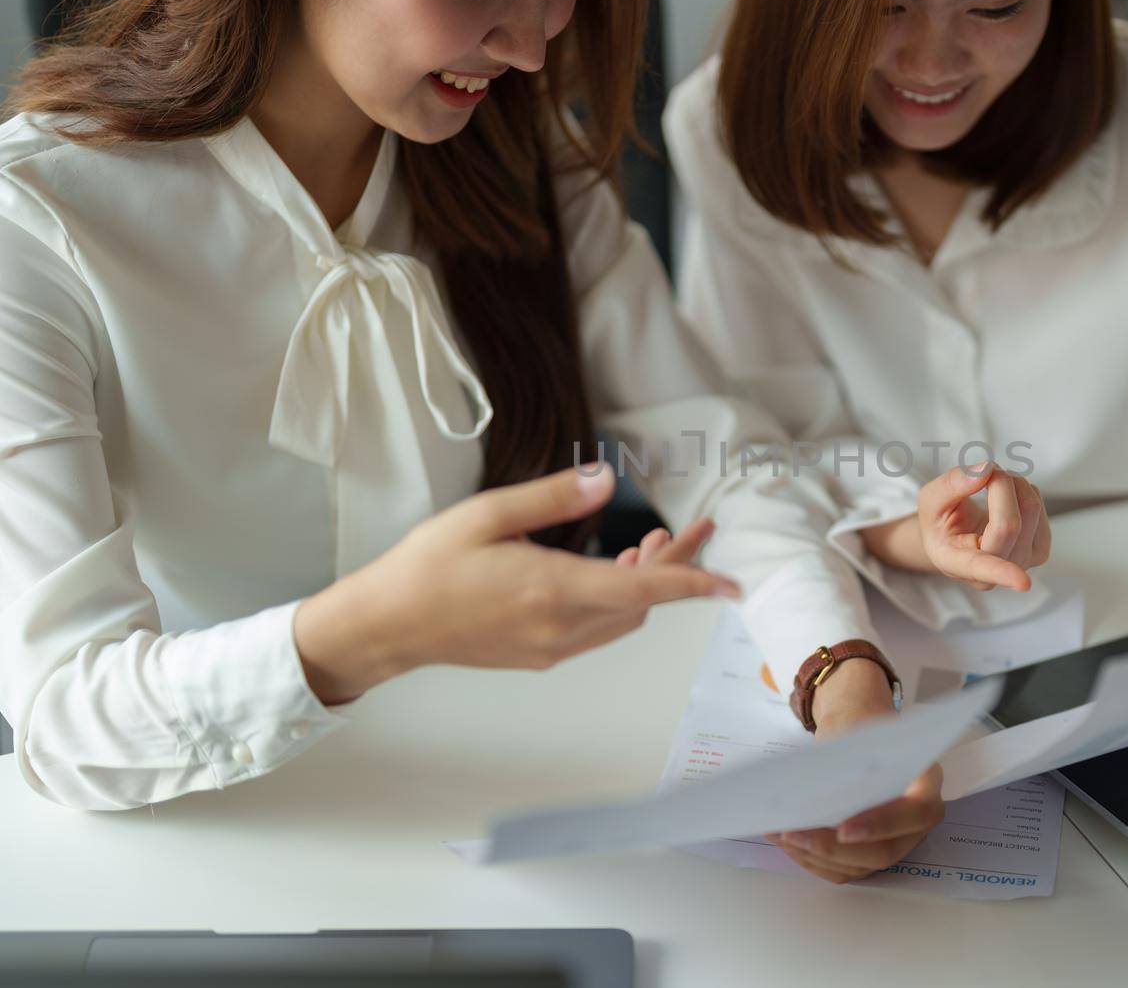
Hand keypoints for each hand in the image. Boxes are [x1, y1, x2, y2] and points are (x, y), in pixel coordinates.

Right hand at [294, 463, 739, 703]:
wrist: (386, 626)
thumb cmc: (427, 566)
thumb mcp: (486, 515)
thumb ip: (552, 498)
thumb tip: (604, 480)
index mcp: (552, 590)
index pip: (643, 588)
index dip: (692, 583)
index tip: (732, 585)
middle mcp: (560, 628)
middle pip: (642, 602)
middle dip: (675, 568)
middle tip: (695, 529)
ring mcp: (551, 648)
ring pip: (623, 619)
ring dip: (646, 584)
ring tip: (649, 541)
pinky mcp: (539, 655)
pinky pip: (598, 630)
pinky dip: (618, 599)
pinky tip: (610, 568)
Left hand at [765, 659, 944, 883]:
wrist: (857, 730)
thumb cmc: (860, 726)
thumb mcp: (857, 729)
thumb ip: (849, 758)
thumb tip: (819, 792)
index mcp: (926, 783)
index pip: (914, 813)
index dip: (881, 824)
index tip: (843, 829)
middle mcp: (916, 822)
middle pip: (883, 851)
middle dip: (832, 848)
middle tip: (792, 833)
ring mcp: (895, 842)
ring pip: (859, 866)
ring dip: (814, 855)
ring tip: (778, 834)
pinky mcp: (871, 854)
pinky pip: (843, 870)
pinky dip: (812, 860)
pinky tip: (785, 842)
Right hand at [918, 463, 1048, 591]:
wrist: (955, 536)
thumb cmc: (940, 521)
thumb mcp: (930, 499)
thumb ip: (951, 484)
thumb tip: (985, 471)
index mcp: (955, 563)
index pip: (980, 568)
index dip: (1002, 573)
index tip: (1022, 583)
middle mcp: (990, 574)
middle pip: (1009, 523)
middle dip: (999, 484)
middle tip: (984, 471)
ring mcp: (1019, 565)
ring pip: (1030, 509)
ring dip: (1013, 483)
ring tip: (992, 484)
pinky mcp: (1039, 552)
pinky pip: (1039, 506)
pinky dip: (1024, 490)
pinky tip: (1008, 497)